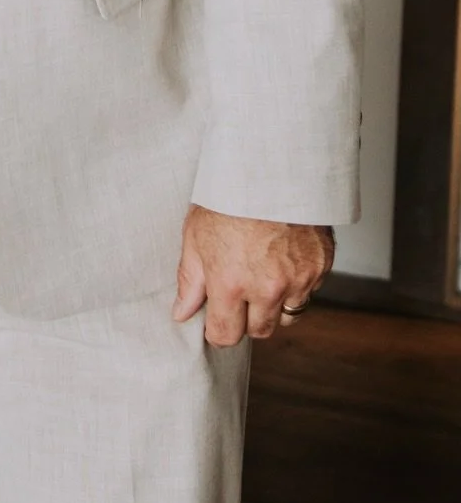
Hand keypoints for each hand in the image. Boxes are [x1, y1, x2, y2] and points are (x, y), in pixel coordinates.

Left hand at [172, 204, 333, 344]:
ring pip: (288, 315)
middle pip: (260, 330)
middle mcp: (267, 288)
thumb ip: (190, 280)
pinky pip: (308, 291)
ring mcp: (298, 279)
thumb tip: (181, 313)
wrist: (269, 167)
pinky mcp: (320, 267)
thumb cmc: (227, 197)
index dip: (219, 330)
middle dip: (247, 318)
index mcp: (230, 283)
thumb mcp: (195, 235)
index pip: (226, 335)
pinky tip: (283, 258)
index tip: (217, 318)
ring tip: (262, 275)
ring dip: (275, 306)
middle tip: (240, 291)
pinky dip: (297, 283)